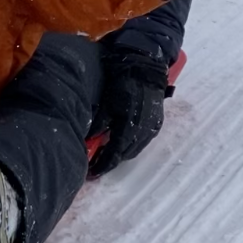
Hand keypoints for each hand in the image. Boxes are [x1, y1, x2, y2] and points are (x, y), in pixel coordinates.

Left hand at [89, 58, 168, 176]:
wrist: (145, 69)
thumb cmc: (122, 84)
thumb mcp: (106, 104)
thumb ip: (97, 124)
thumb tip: (85, 140)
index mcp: (129, 129)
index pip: (114, 154)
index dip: (103, 165)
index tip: (93, 173)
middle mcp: (143, 133)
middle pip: (125, 155)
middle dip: (111, 160)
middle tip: (97, 162)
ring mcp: (152, 129)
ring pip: (135, 149)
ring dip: (122, 153)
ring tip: (108, 153)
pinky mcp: (157, 124)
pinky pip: (143, 141)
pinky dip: (131, 145)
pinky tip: (122, 141)